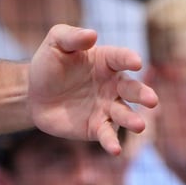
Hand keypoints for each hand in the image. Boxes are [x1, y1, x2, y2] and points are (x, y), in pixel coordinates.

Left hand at [27, 25, 156, 154]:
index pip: (121, 58)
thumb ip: (72, 37)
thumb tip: (92, 34)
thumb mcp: (55, 44)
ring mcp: (106, 107)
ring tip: (140, 126)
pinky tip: (115, 150)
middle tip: (152, 100)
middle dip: (143, 94)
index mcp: (106, 61)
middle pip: (132, 89)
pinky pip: (107, 134)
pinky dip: (112, 142)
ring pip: (124, 114)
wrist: (33, 95)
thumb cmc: (48, 65)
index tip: (137, 62)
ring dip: (132, 120)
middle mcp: (112, 85)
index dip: (129, 59)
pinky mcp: (96, 127)